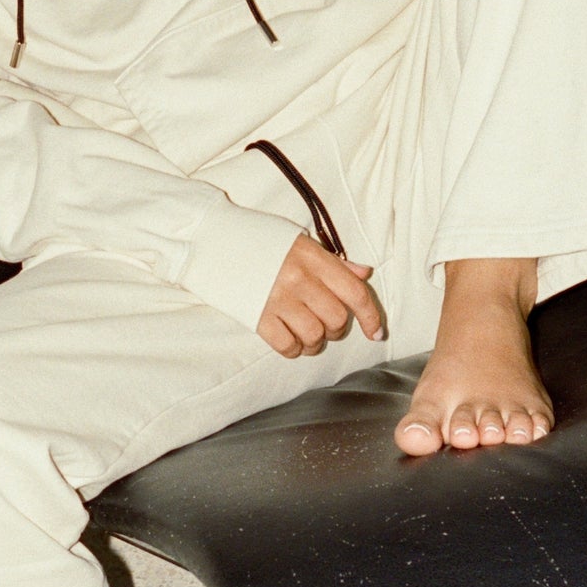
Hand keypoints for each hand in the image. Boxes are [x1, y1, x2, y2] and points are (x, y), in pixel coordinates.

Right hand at [257, 235, 384, 357]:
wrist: (211, 238)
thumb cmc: (256, 237)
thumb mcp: (298, 241)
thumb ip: (333, 262)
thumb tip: (363, 274)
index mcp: (311, 257)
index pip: (354, 292)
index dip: (370, 316)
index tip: (375, 332)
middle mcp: (298, 278)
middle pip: (337, 319)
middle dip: (336, 328)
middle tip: (324, 322)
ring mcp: (276, 299)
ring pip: (315, 336)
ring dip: (315, 341)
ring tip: (305, 332)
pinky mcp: (256, 317)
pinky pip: (288, 346)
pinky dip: (293, 348)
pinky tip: (289, 339)